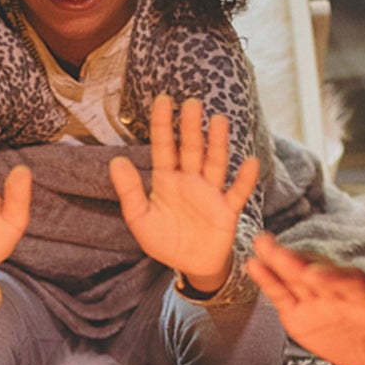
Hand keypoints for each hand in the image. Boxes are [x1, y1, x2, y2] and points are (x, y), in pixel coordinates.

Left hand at [109, 95, 258, 293]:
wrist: (191, 264)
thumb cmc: (165, 240)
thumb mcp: (140, 219)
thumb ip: (129, 191)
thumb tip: (115, 161)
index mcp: (166, 180)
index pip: (164, 147)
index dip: (163, 124)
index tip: (163, 100)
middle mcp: (190, 180)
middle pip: (191, 149)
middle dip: (191, 128)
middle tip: (192, 103)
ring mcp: (210, 193)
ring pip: (215, 163)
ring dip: (217, 144)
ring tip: (218, 121)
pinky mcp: (226, 210)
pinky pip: (237, 193)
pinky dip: (244, 179)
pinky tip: (250, 162)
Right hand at [246, 235, 364, 364]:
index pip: (351, 285)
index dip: (333, 278)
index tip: (314, 275)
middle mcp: (342, 296)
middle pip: (317, 275)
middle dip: (296, 261)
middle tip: (273, 245)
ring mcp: (321, 303)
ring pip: (297, 279)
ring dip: (278, 261)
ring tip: (259, 243)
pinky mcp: (304, 316)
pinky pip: (284, 296)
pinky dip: (269, 282)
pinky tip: (253, 265)